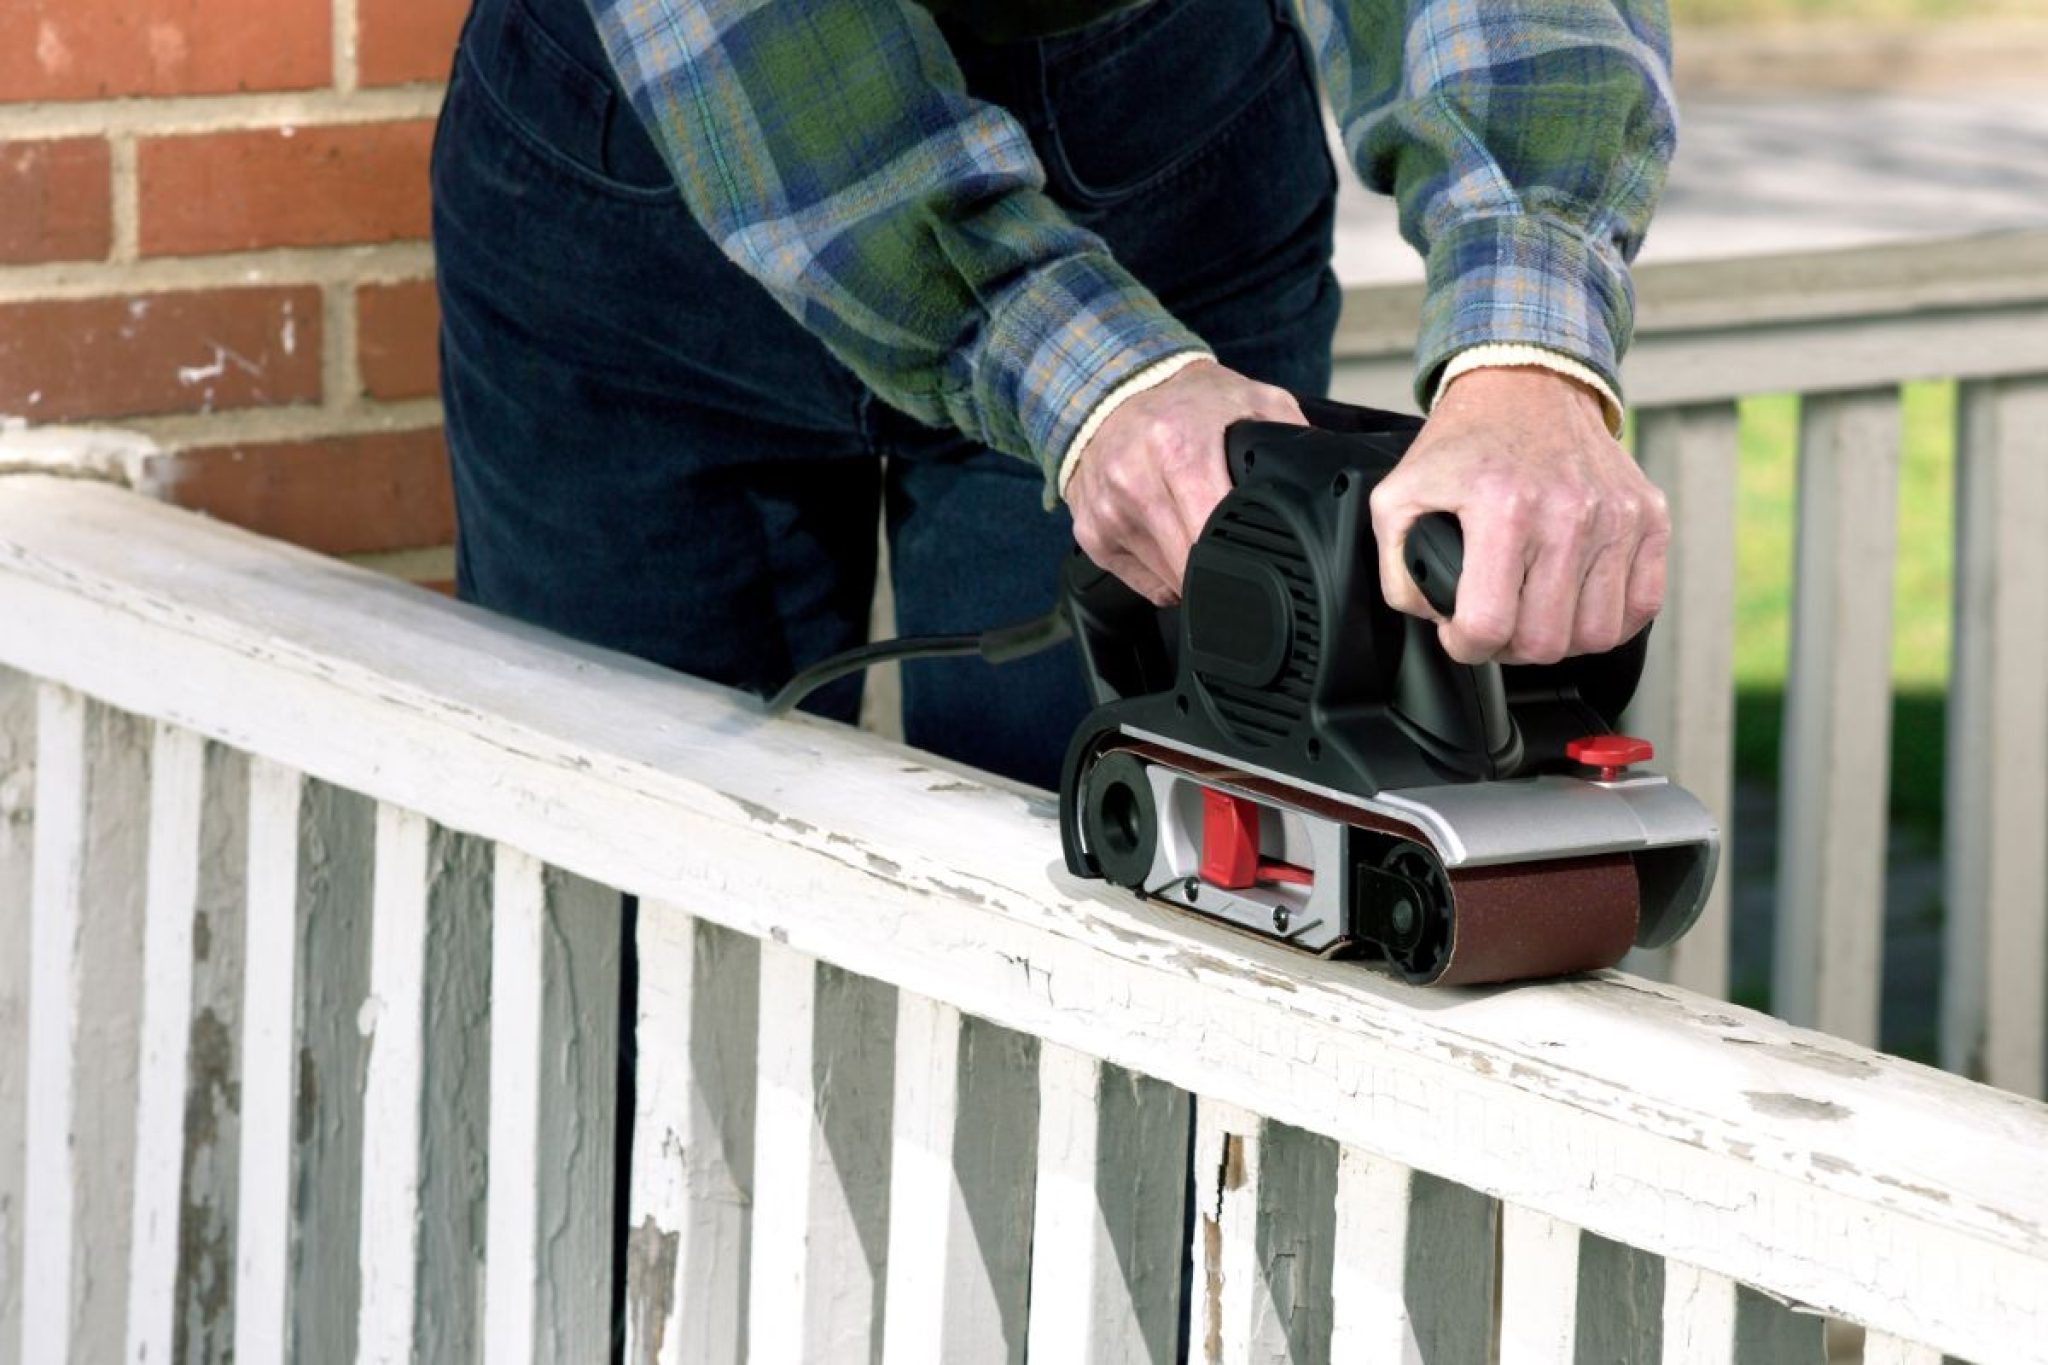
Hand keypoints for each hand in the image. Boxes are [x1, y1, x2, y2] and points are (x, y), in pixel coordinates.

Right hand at [1066, 359, 1303, 604]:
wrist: (1114, 390)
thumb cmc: (1187, 402)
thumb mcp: (1252, 400)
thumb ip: (1295, 437)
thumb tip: (1337, 481)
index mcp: (1178, 449)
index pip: (1215, 535)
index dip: (1247, 558)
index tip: (1269, 564)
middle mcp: (1134, 482)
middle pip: (1193, 567)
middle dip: (1224, 569)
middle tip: (1242, 549)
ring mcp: (1107, 513)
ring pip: (1171, 582)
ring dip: (1195, 571)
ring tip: (1200, 528)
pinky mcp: (1091, 535)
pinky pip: (1146, 583)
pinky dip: (1166, 572)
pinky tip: (1171, 536)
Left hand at [1369, 367, 1668, 664]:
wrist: (1528, 386)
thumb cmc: (1467, 444)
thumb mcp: (1400, 496)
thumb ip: (1398, 568)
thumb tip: (1434, 618)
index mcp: (1502, 507)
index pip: (1489, 625)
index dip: (1465, 646)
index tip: (1461, 634)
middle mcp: (1567, 512)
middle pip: (1545, 642)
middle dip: (1510, 647)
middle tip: (1497, 621)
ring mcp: (1616, 516)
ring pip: (1596, 635)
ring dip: (1561, 637)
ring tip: (1535, 611)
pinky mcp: (1649, 517)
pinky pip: (1641, 606)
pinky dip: (1608, 618)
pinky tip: (1577, 600)